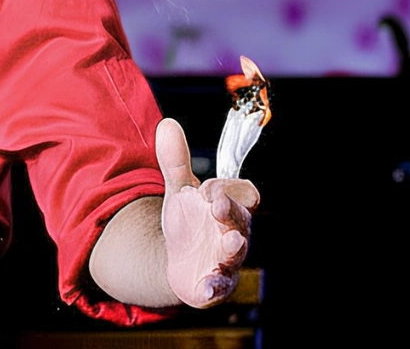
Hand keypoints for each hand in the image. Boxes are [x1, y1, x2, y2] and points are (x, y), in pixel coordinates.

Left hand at [155, 117, 258, 307]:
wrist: (178, 259)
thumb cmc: (188, 222)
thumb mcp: (179, 191)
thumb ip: (175, 162)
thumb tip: (167, 124)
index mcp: (229, 206)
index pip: (242, 194)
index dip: (228, 189)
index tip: (207, 188)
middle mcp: (234, 232)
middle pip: (241, 221)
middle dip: (231, 214)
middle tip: (218, 208)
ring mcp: (226, 259)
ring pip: (236, 254)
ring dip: (233, 249)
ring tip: (229, 245)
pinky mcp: (215, 284)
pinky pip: (219, 286)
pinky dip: (214, 286)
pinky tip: (206, 284)